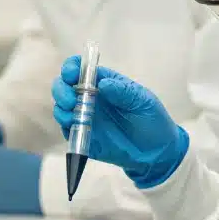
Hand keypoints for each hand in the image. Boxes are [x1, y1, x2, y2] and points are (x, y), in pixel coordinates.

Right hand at [51, 55, 188, 187]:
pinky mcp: (83, 136)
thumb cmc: (152, 119)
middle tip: (70, 100)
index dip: (71, 67)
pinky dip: (65, 126)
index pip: (81, 68)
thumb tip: (102, 84)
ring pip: (62, 107)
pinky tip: (73, 126)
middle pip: (65, 86)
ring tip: (72, 115)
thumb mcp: (143, 101)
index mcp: (104, 83)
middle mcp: (90, 97)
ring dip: (61, 108)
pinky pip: (67, 129)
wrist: (157, 152)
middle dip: (61, 89)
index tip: (70, 74)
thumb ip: (123, 92)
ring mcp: (85, 117)